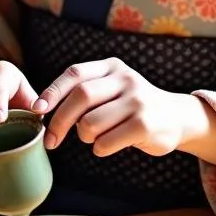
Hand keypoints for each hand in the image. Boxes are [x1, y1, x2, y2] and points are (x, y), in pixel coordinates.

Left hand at [33, 59, 186, 156]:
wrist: (177, 117)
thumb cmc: (132, 107)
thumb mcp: (112, 88)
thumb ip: (85, 92)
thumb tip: (44, 109)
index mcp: (111, 67)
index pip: (75, 74)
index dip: (53, 91)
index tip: (37, 109)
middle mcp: (125, 78)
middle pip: (81, 96)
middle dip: (60, 120)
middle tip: (52, 140)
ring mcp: (137, 100)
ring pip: (91, 122)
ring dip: (84, 136)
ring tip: (93, 138)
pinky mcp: (145, 124)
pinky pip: (106, 141)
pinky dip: (99, 148)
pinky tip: (106, 146)